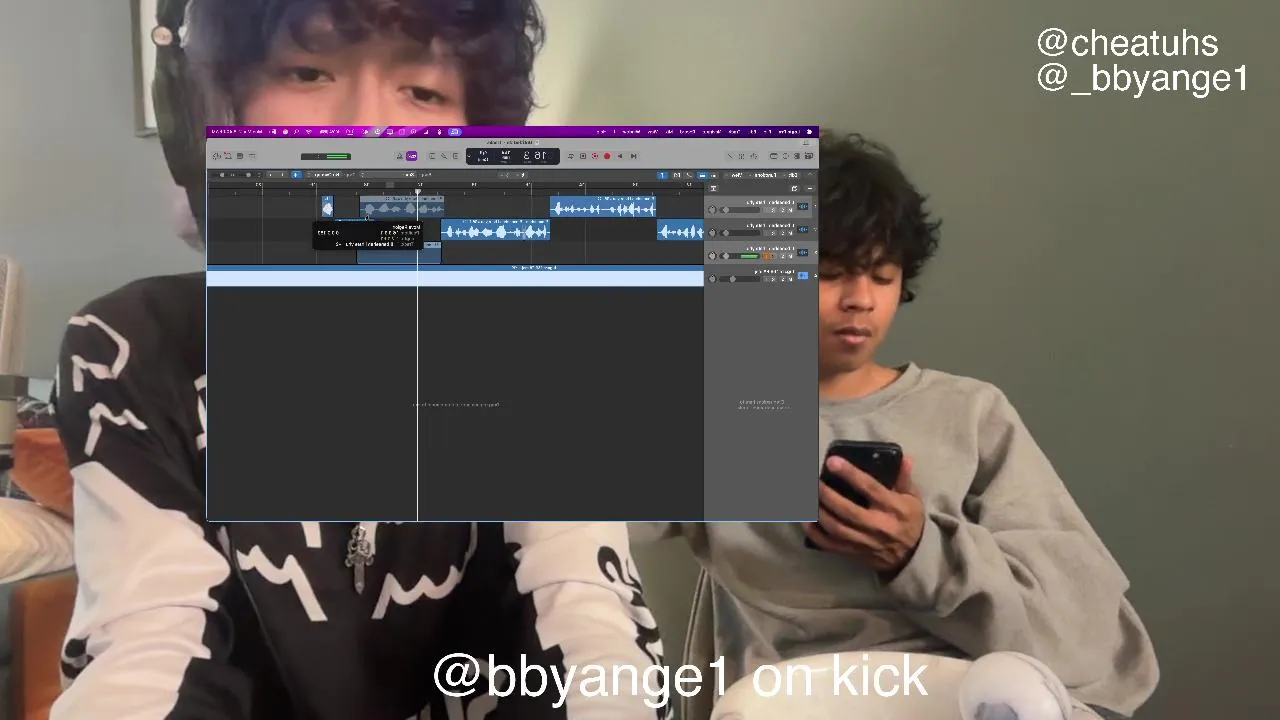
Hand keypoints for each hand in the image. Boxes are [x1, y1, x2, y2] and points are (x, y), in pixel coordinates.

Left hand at [804, 455, 925, 575]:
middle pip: (847, 510)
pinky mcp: (854, 553)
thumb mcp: (912, 498)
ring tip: (806, 498)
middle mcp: (878, 526)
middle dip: (827, 494)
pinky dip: (815, 534)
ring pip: (836, 528)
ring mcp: (865, 542)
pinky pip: (830, 546)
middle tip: (813, 481)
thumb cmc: (909, 521)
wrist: (912, 556)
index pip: (870, 488)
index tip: (832, 461)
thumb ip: (903, 478)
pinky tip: (805, 521)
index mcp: (893, 508)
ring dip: (818, 512)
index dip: (850, 474)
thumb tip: (903, 457)